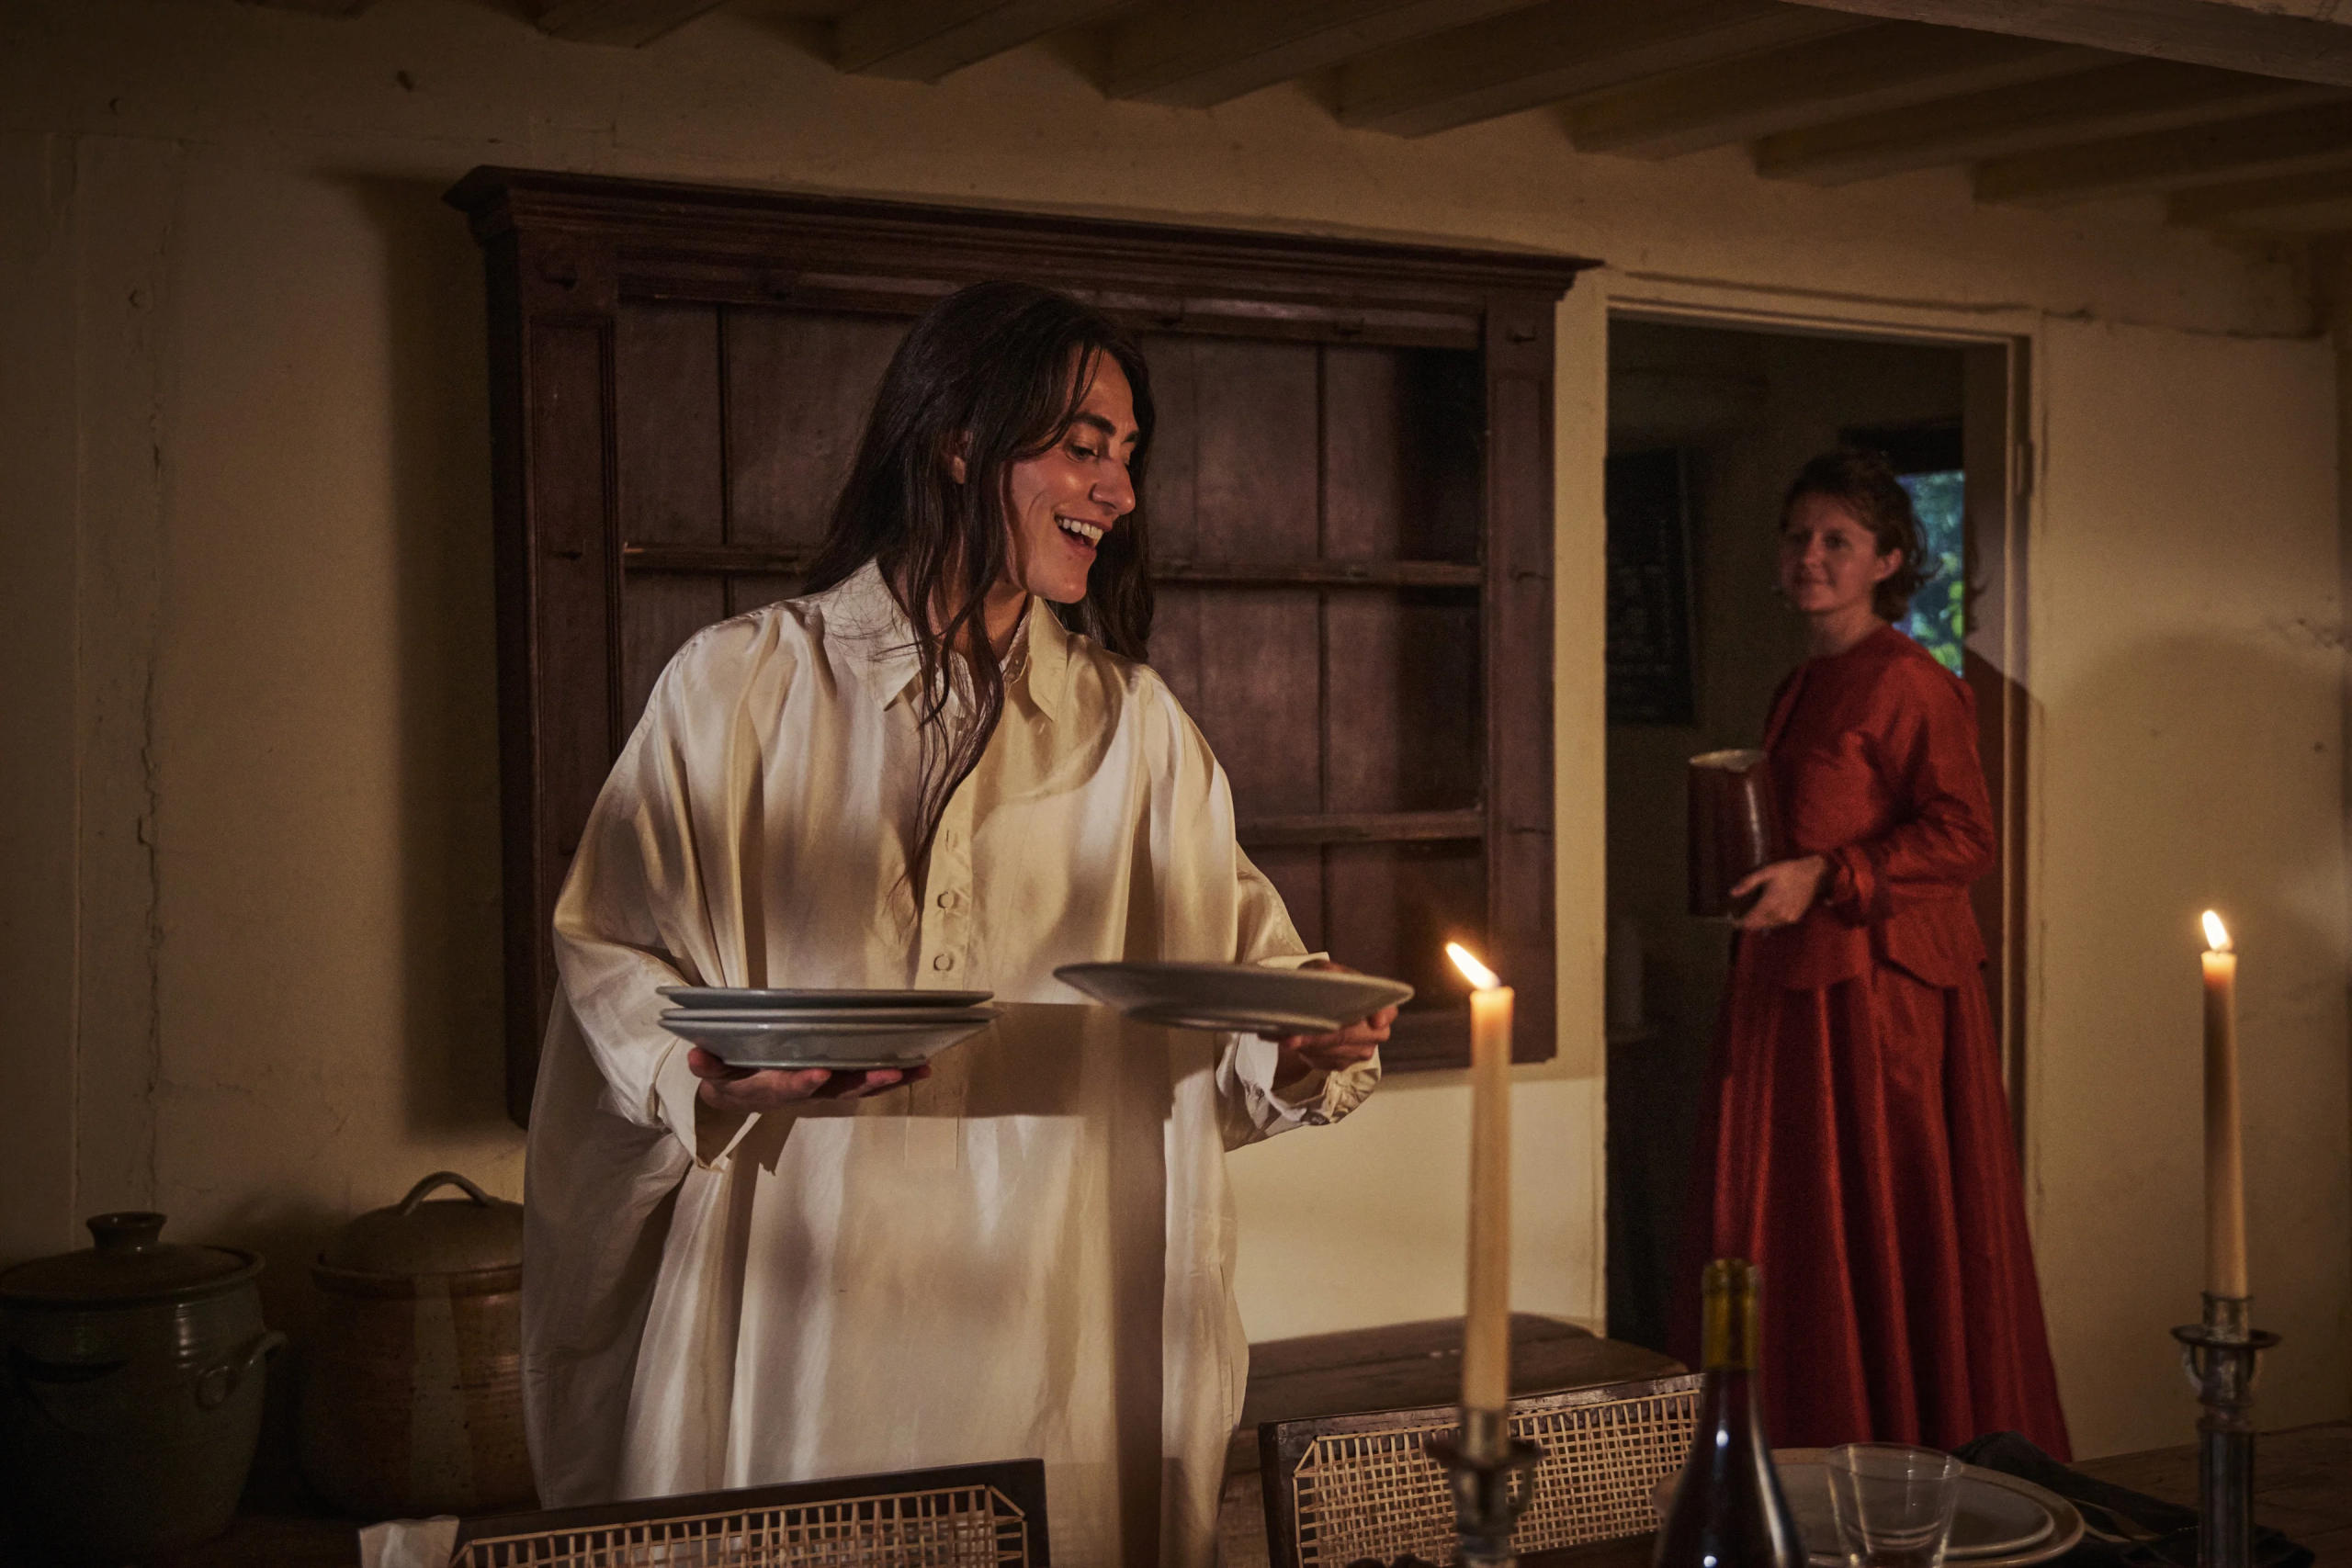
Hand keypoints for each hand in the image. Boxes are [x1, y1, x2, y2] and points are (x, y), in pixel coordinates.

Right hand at [688, 1046, 929, 1111]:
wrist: (736, 1094)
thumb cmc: (726, 1075)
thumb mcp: (710, 1071)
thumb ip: (707, 1064)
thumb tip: (695, 1056)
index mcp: (770, 1089)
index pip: (787, 1087)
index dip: (801, 1082)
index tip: (817, 1073)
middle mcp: (802, 1092)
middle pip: (836, 1090)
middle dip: (864, 1082)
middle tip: (891, 1072)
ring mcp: (822, 1088)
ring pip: (858, 1086)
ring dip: (888, 1080)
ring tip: (920, 1068)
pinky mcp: (835, 1081)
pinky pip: (865, 1080)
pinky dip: (891, 1076)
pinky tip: (919, 1066)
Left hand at [1267, 959, 1394, 1089]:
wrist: (1314, 1007)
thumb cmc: (1324, 985)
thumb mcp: (1323, 970)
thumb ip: (1327, 972)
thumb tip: (1325, 978)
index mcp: (1378, 1003)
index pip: (1387, 1011)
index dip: (1381, 1015)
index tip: (1374, 1021)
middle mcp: (1376, 1031)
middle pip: (1352, 1036)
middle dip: (1322, 1037)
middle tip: (1294, 1036)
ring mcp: (1360, 1051)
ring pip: (1335, 1052)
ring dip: (1310, 1046)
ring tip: (1287, 1039)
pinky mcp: (1342, 1064)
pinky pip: (1325, 1062)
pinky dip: (1307, 1053)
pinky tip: (1295, 1044)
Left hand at [1728, 855, 1828, 930]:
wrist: (1813, 874)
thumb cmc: (1788, 870)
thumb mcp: (1766, 871)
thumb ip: (1748, 883)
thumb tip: (1732, 893)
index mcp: (1770, 903)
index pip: (1750, 920)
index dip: (1739, 922)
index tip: (1730, 920)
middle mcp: (1779, 914)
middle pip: (1757, 925)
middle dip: (1747, 923)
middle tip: (1738, 918)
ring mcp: (1788, 918)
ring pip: (1767, 925)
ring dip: (1758, 923)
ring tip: (1749, 915)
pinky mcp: (1795, 918)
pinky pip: (1777, 923)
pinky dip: (1770, 921)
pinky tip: (1765, 914)